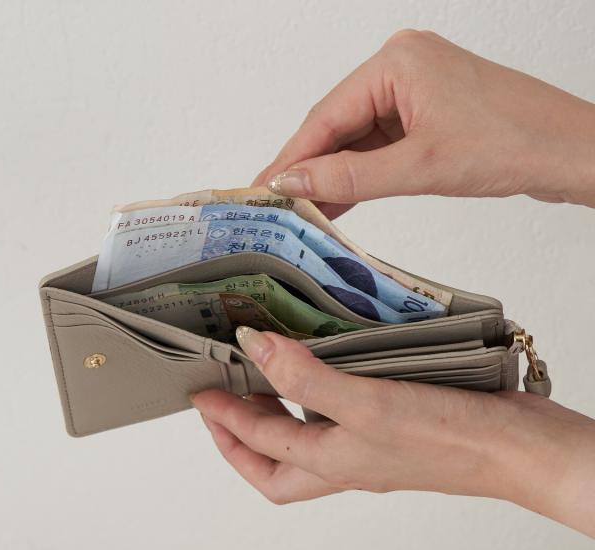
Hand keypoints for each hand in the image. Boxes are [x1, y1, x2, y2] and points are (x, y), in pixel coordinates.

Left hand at [192, 328, 594, 537]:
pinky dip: (323, 391)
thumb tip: (254, 347)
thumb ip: (305, 377)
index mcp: (329, 462)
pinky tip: (327, 362)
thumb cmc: (444, 437)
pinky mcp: (393, 420)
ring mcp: (369, 441)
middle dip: (243, 435)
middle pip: (277, 460)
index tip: (200, 394)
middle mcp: (344, 456)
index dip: (223, 421)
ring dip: (281, 412)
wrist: (515, 444)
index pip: (259, 445)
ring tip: (265, 375)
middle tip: (223, 399)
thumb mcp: (363, 405)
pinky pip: (342, 411)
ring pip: (308, 436)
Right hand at [252, 30, 594, 215]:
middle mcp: (401, 67)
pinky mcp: (426, 112)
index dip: (291, 158)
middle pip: (337, 126)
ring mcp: (414, 90)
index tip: (263, 188)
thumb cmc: (512, 142)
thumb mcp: (418, 166)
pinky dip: (360, 172)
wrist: (568, 152)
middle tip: (278, 205)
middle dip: (310, 169)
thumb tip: (295, 183)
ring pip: (356, 138)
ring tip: (304, 210)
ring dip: (334, 175)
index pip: (325, 117)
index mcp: (396, 62)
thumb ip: (349, 177)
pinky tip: (339, 198)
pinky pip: (378, 144)